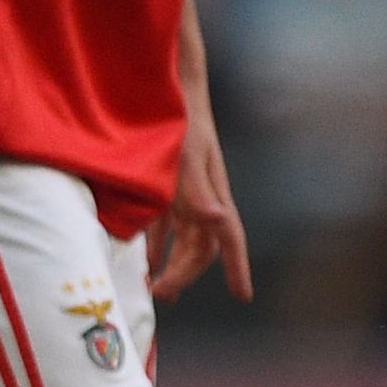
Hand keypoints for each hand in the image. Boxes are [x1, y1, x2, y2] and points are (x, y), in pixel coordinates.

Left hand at [151, 112, 252, 301]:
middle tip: (162, 294)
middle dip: (185, 274)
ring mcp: (185, 195)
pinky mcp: (166, 188)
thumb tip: (216, 220)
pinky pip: (163, 225)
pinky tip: (144, 260)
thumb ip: (198, 190)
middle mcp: (203, 200)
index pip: (230, 239)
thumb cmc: (183, 123)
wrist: (168, 91)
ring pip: (182, 241)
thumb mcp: (187, 156)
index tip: (242, 295)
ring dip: (171, 265)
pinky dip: (154, 245)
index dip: (237, 267)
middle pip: (200, 247)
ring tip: (156, 288)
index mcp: (214, 195)